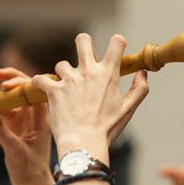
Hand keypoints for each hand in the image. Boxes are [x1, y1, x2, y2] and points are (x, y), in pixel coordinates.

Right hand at [0, 67, 54, 184]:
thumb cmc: (31, 171)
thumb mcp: (15, 150)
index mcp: (41, 119)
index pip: (33, 92)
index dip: (20, 83)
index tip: (4, 85)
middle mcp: (32, 116)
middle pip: (21, 91)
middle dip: (8, 80)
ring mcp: (22, 121)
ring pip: (5, 101)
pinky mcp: (12, 128)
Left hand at [32, 34, 148, 184]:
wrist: (84, 144)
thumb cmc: (107, 129)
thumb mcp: (128, 110)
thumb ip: (139, 89)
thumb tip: (142, 73)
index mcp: (108, 74)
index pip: (116, 42)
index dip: (117, 42)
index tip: (115, 49)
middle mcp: (88, 71)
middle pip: (83, 40)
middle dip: (83, 44)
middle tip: (83, 57)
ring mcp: (69, 79)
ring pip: (62, 64)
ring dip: (63, 75)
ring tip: (66, 90)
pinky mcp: (53, 90)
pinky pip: (41, 79)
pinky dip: (42, 84)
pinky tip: (46, 91)